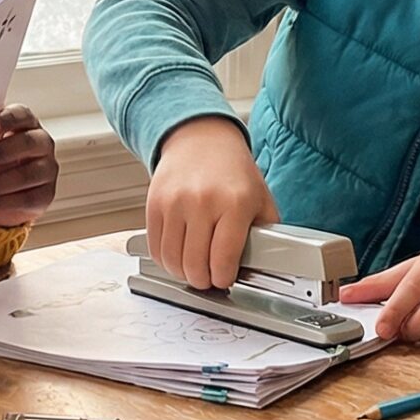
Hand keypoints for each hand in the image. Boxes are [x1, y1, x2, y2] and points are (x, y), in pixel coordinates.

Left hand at [0, 104, 57, 228]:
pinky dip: (4, 201)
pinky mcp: (46, 194)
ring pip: (27, 175)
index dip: (6, 120)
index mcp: (26, 123)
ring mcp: (47, 169)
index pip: (21, 115)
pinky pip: (28, 198)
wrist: (6, 192)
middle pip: (26, 144)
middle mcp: (42, 143)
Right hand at [143, 117, 277, 288]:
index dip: (223, 278)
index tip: (224, 278)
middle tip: (209, 277)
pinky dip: (165, 261)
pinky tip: (178, 256)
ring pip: (172, 261)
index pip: (223, 259)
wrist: (201, 140)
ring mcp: (174, 203)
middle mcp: (202, 202)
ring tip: (194, 268)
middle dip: (203, 280)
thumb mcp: (261, 199)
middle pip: (195, 265)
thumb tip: (266, 264)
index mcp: (234, 203)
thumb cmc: (232, 172)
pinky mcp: (154, 204)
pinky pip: (155, 248)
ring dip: (183, 273)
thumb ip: (265, 233)